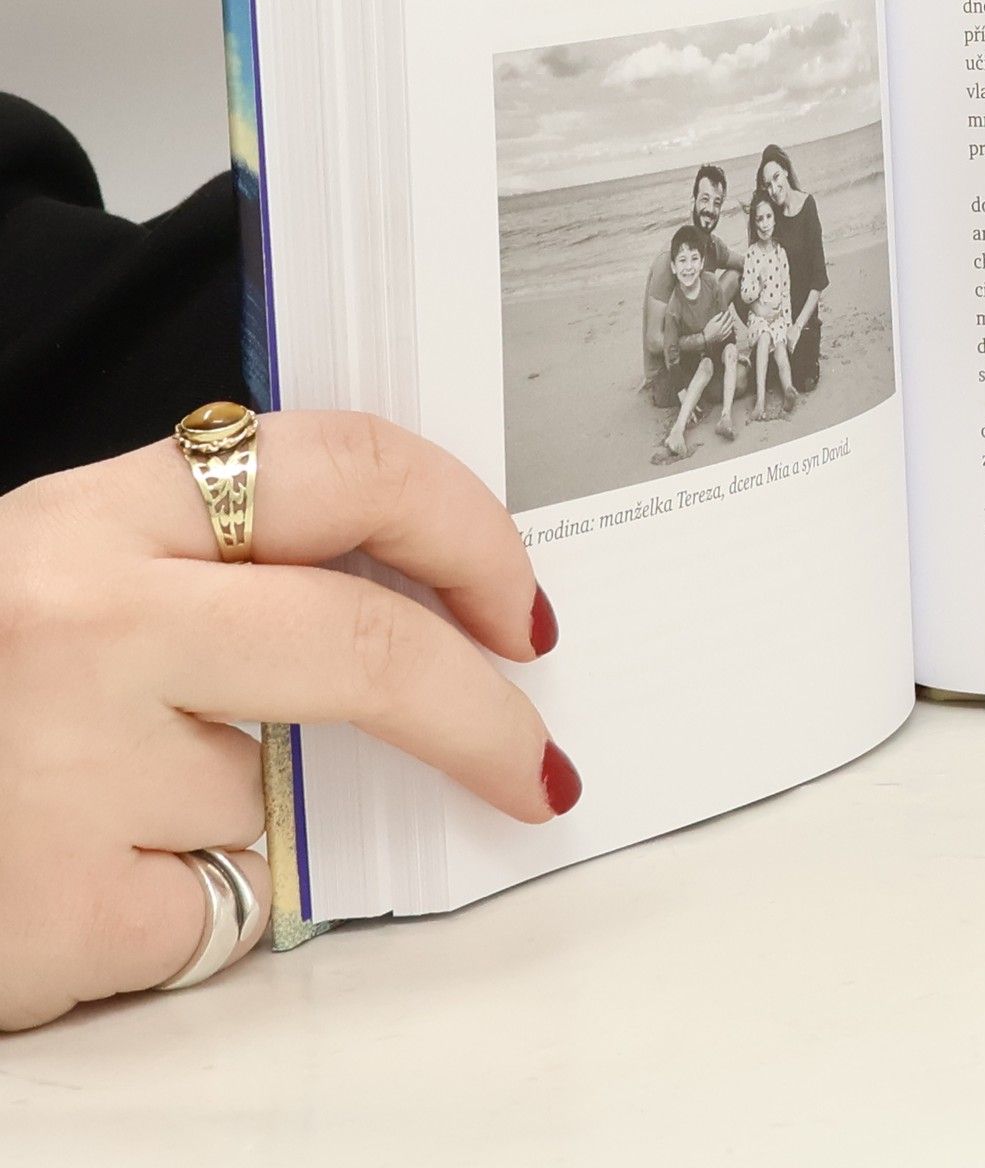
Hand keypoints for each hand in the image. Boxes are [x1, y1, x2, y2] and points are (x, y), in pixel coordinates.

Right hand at [0, 412, 574, 1032]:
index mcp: (102, 512)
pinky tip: (89, 881)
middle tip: (534, 760)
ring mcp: (68, 764)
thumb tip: (431, 604)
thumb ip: (227, 568)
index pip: (346, 465)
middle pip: (363, 645)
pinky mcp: (61, 906)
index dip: (467, 529)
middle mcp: (85, 618)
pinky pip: (220, 908)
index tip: (521, 602)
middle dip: (479, 714)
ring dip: (253, 818)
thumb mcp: (76, 578)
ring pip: (281, 796)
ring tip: (123, 809)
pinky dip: (194, 905)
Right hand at [701, 310, 733, 346]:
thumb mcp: (711, 321)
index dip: (726, 314)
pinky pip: (727, 334)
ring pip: (729, 328)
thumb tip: (721, 313)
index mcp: (719, 324)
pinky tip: (730, 329)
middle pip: (728, 323)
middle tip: (732, 315)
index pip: (724, 318)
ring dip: (731, 325)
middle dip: (730, 318)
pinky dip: (729, 331)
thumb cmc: (707, 329)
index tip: (728, 311)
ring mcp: (723, 334)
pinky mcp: (722, 338)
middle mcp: (722, 329)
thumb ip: (717, 317)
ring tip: (733, 322)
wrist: (705, 338)